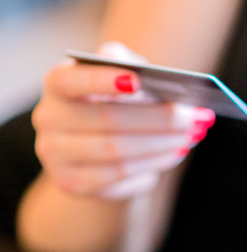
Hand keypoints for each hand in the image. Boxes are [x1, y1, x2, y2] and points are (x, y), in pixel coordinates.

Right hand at [33, 42, 214, 198]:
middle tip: (193, 117)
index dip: (101, 80)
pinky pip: (117, 175)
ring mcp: (55, 154)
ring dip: (161, 144)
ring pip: (116, 151)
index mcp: (57, 84)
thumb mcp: (121, 76)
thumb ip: (134, 69)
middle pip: (107, 119)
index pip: (70, 80)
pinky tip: (175, 154)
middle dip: (158, 118)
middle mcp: (48, 118)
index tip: (137, 81)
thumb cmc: (116, 101)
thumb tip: (167, 82)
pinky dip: (152, 164)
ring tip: (191, 136)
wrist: (96, 149)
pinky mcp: (71, 183)